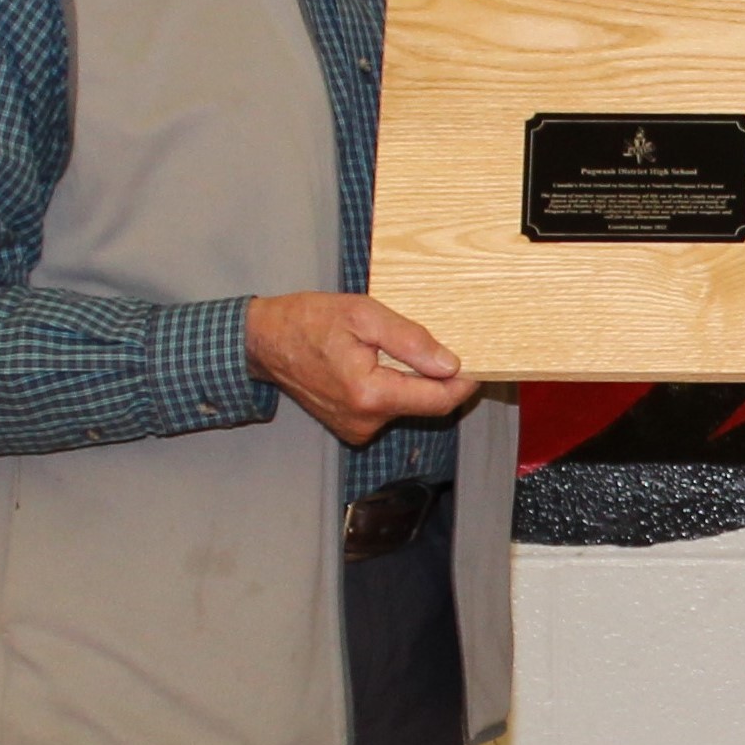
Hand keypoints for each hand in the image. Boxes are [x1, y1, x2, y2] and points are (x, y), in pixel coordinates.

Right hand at [245, 293, 470, 446]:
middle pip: (424, 404)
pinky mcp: (351, 427)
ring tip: (388, 348)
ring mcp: (357, 428)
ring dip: (410, 379)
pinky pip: (387, 407)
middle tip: (433, 343)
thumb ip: (410, 341)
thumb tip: (450, 364)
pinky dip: (392, 386)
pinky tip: (374, 363)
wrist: (265, 341)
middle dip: (435, 376)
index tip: (478, 362)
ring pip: (406, 405)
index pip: (438, 400)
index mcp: (370, 395)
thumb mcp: (364, 316)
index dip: (464, 382)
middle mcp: (365, 421)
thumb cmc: (309, 321)